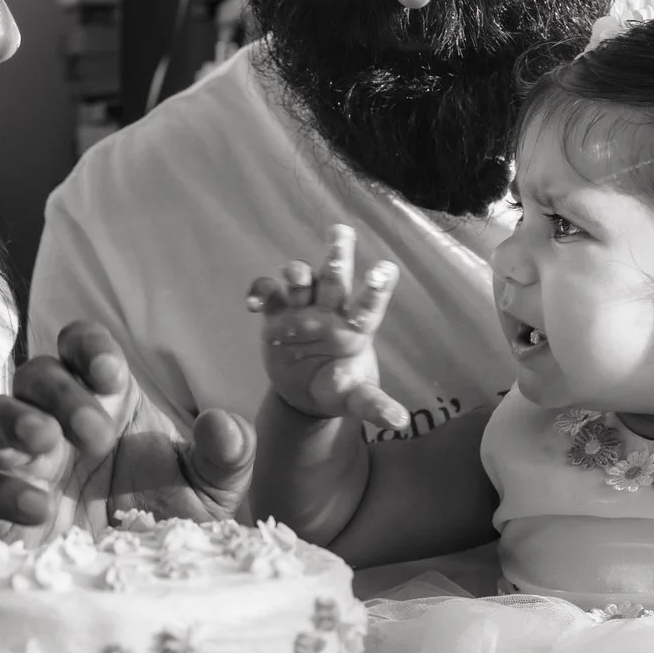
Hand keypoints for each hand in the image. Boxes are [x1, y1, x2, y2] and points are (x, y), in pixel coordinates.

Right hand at [0, 320, 254, 542]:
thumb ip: (228, 452)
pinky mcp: (1, 513)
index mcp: (104, 400)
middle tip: (96, 432)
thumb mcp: (213, 487)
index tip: (110, 375)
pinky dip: (2, 489)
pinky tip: (40, 508)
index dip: (88, 348)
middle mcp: (57, 422)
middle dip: (60, 392)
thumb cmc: (173, 520)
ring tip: (47, 442)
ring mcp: (24, 465)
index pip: (80, 345)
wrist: (148, 585)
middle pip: (33, 375)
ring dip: (12, 420)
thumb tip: (222, 424)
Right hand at [247, 225, 406, 432]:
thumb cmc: (337, 388)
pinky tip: (253, 303)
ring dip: (298, 272)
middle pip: (335, 277)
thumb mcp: (355, 398)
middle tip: (341, 230)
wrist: (304, 392)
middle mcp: (330, 310)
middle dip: (337, 255)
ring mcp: (302, 309)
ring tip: (296, 274)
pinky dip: (260, 292)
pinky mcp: (276, 314)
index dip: (376, 288)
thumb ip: (374, 405)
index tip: (386, 269)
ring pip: (301, 280)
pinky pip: (268, 294)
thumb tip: (400, 422)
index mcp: (355, 328)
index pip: (368, 305)